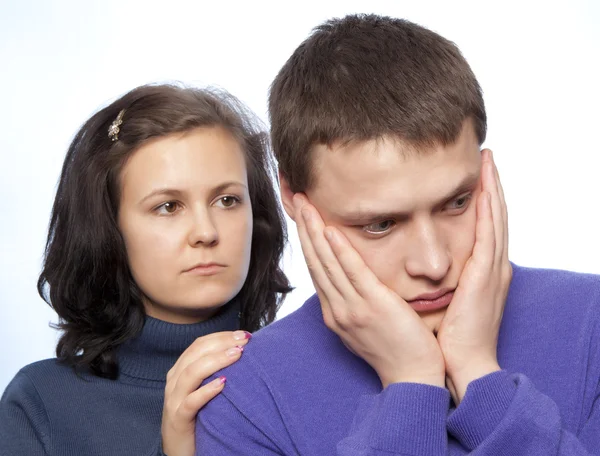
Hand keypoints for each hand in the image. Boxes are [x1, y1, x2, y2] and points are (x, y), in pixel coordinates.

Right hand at [161, 330, 250, 455]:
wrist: (180, 450)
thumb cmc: (198, 415)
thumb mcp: (203, 388)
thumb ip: (215, 371)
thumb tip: (242, 351)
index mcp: (181, 370)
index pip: (199, 344)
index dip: (221, 336)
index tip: (243, 334)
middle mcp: (175, 381)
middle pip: (196, 353)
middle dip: (221, 343)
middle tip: (244, 340)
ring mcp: (174, 400)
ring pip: (192, 373)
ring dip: (216, 360)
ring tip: (237, 354)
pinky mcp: (178, 418)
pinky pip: (190, 402)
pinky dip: (206, 391)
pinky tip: (223, 384)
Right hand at [294, 194, 444, 387]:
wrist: (413, 378)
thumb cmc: (395, 351)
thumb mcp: (366, 326)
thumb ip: (356, 301)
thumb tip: (352, 282)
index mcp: (336, 313)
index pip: (317, 270)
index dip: (307, 241)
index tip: (302, 217)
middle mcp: (337, 310)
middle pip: (315, 261)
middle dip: (304, 228)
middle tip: (296, 199)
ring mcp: (351, 309)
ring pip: (327, 263)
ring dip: (314, 231)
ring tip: (306, 204)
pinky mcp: (372, 307)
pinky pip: (352, 273)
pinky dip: (339, 250)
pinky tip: (329, 229)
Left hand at [437, 149, 511, 403]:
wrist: (462, 363)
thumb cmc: (451, 335)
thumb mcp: (447, 299)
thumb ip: (442, 277)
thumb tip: (421, 265)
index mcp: (482, 271)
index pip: (485, 226)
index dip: (484, 198)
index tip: (476, 174)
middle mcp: (491, 266)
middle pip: (495, 216)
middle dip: (492, 185)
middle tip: (487, 156)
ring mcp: (492, 271)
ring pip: (495, 220)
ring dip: (493, 189)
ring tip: (489, 161)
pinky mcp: (485, 278)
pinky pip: (489, 237)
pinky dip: (490, 212)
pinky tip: (485, 190)